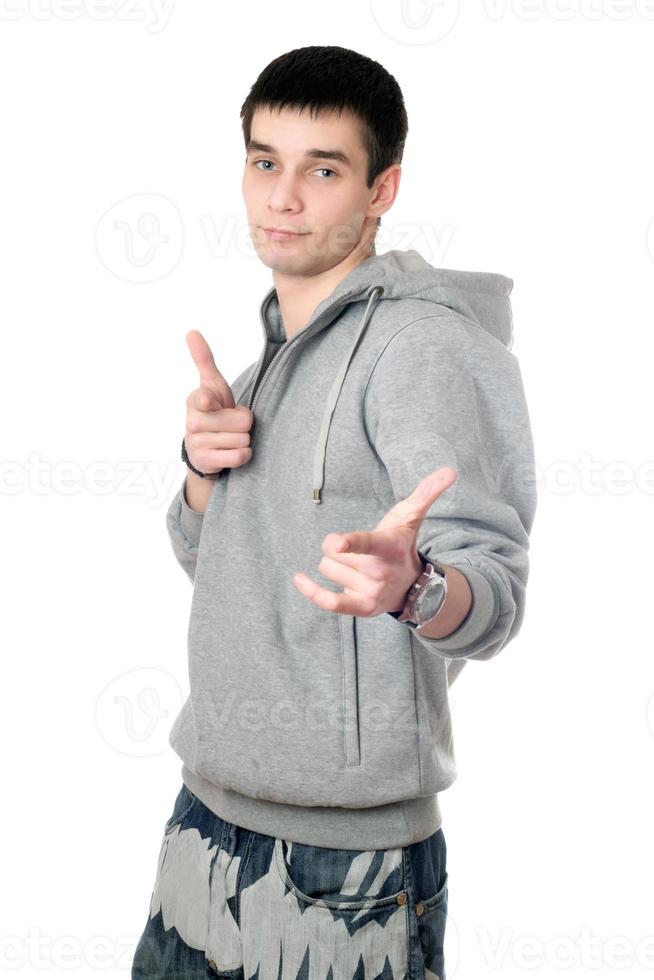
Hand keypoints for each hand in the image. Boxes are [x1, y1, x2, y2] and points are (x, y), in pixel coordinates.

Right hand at [184, 329, 253, 474]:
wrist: (206, 449)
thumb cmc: (215, 412)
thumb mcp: (212, 385)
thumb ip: (204, 360)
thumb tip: (191, 331)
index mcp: (196, 400)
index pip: (204, 399)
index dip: (210, 401)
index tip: (210, 402)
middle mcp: (192, 422)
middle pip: (242, 421)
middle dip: (244, 423)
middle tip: (232, 424)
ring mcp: (197, 443)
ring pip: (242, 439)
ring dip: (243, 439)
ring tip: (231, 437)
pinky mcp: (205, 461)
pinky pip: (238, 456)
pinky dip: (243, 455)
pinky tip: (233, 451)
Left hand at [292, 467, 457, 615]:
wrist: (411, 586)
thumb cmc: (402, 543)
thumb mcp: (412, 516)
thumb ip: (428, 492)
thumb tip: (451, 470)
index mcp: (388, 546)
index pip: (366, 543)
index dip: (349, 542)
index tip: (335, 543)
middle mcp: (380, 572)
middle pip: (333, 554)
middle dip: (339, 549)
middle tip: (362, 553)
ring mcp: (371, 592)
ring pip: (327, 569)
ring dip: (336, 566)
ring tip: (358, 569)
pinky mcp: (361, 608)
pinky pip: (329, 602)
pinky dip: (312, 591)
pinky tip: (299, 579)